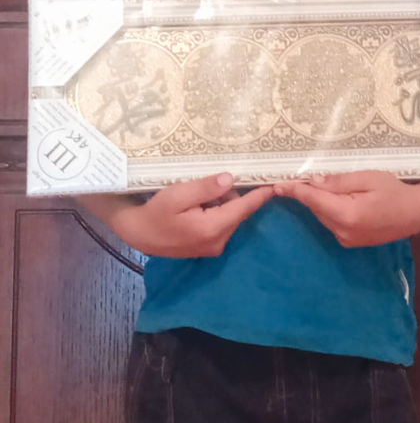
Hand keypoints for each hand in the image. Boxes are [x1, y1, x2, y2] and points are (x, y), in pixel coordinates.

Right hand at [82, 173, 272, 257]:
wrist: (138, 234)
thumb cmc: (156, 212)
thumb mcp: (177, 194)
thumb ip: (205, 187)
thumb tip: (231, 179)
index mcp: (213, 228)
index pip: (244, 208)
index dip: (260, 194)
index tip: (277, 182)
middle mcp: (218, 241)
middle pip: (237, 210)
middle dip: (234, 193)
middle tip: (218, 176)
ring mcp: (214, 245)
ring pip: (229, 215)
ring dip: (223, 201)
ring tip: (200, 191)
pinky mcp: (208, 245)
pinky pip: (221, 222)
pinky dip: (217, 209)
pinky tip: (200, 202)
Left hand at [274, 171, 419, 247]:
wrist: (417, 212)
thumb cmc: (395, 190)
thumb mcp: (367, 178)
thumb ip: (338, 182)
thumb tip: (313, 182)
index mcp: (346, 215)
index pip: (312, 200)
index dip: (294, 191)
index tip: (276, 185)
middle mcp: (343, 231)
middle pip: (316, 208)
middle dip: (306, 193)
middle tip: (294, 176)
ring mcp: (347, 239)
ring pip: (323, 215)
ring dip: (318, 200)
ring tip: (314, 183)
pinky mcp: (352, 241)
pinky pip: (333, 221)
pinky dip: (329, 208)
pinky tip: (334, 197)